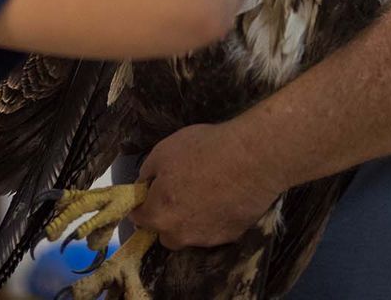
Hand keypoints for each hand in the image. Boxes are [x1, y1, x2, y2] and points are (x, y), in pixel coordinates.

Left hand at [132, 122, 284, 248]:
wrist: (252, 158)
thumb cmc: (204, 151)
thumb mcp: (163, 150)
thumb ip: (147, 173)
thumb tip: (144, 184)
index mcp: (159, 214)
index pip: (139, 218)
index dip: (141, 204)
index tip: (148, 193)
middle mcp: (180, 234)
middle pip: (164, 233)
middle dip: (166, 217)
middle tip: (177, 193)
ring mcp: (207, 239)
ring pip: (190, 234)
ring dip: (190, 221)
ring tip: (204, 194)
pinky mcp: (231, 236)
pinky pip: (214, 231)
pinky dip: (214, 219)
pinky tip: (223, 199)